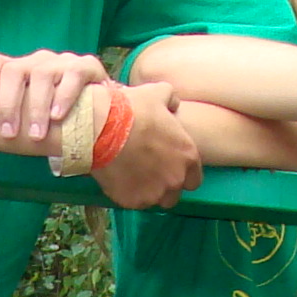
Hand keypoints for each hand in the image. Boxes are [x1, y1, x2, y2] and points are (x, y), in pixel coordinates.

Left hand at [0, 49, 108, 145]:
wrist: (102, 114)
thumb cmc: (55, 120)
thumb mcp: (29, 116)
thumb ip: (12, 119)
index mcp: (19, 69)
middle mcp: (37, 61)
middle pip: (14, 71)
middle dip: (9, 104)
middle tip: (8, 134)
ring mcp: (61, 62)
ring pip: (42, 74)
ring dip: (36, 107)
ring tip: (35, 135)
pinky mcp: (86, 66)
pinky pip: (73, 75)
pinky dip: (64, 96)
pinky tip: (58, 116)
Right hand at [92, 83, 204, 208]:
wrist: (102, 127)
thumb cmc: (133, 109)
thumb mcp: (158, 94)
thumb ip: (171, 100)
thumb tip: (172, 104)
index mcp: (188, 157)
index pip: (194, 179)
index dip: (181, 174)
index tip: (168, 167)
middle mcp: (175, 179)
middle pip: (174, 194)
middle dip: (164, 186)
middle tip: (147, 172)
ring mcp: (154, 193)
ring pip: (154, 201)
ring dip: (147, 192)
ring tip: (131, 177)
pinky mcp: (132, 202)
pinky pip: (133, 203)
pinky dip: (127, 194)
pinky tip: (118, 179)